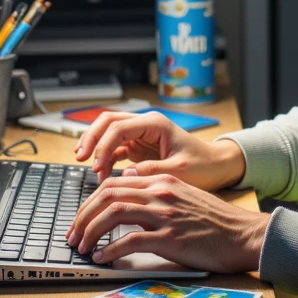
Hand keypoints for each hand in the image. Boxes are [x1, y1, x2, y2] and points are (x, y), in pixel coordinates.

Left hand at [66, 172, 268, 272]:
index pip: (114, 184)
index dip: (90, 202)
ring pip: (113, 214)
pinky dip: (111, 249)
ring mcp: (166, 215)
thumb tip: (128, 191)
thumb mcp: (184, 197)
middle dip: (83, 216)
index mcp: (163, 181)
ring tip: (82, 247)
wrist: (245, 235)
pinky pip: (131, 240)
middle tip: (73, 235)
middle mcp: (161, 193)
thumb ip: (157, 192)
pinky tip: (102, 258)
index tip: (81, 219)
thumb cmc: (216, 222)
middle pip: (107, 195)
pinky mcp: (171, 238)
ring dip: (90, 231)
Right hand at [74, 110, 245, 189]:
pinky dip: (105, 159)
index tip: (96, 166)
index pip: (118, 127)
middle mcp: (145, 125)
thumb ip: (152, 171)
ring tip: (88, 167)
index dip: (103, 145)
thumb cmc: (203, 166)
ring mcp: (141, 135)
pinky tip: (100, 173)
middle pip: (107, 122)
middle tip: (80, 158)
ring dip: (96, 147)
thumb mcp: (179, 171)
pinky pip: (115, 148)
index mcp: (155, 124)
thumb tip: (125, 175)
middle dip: (91, 138)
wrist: (216, 166)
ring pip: (108, 133)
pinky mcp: (139, 147)